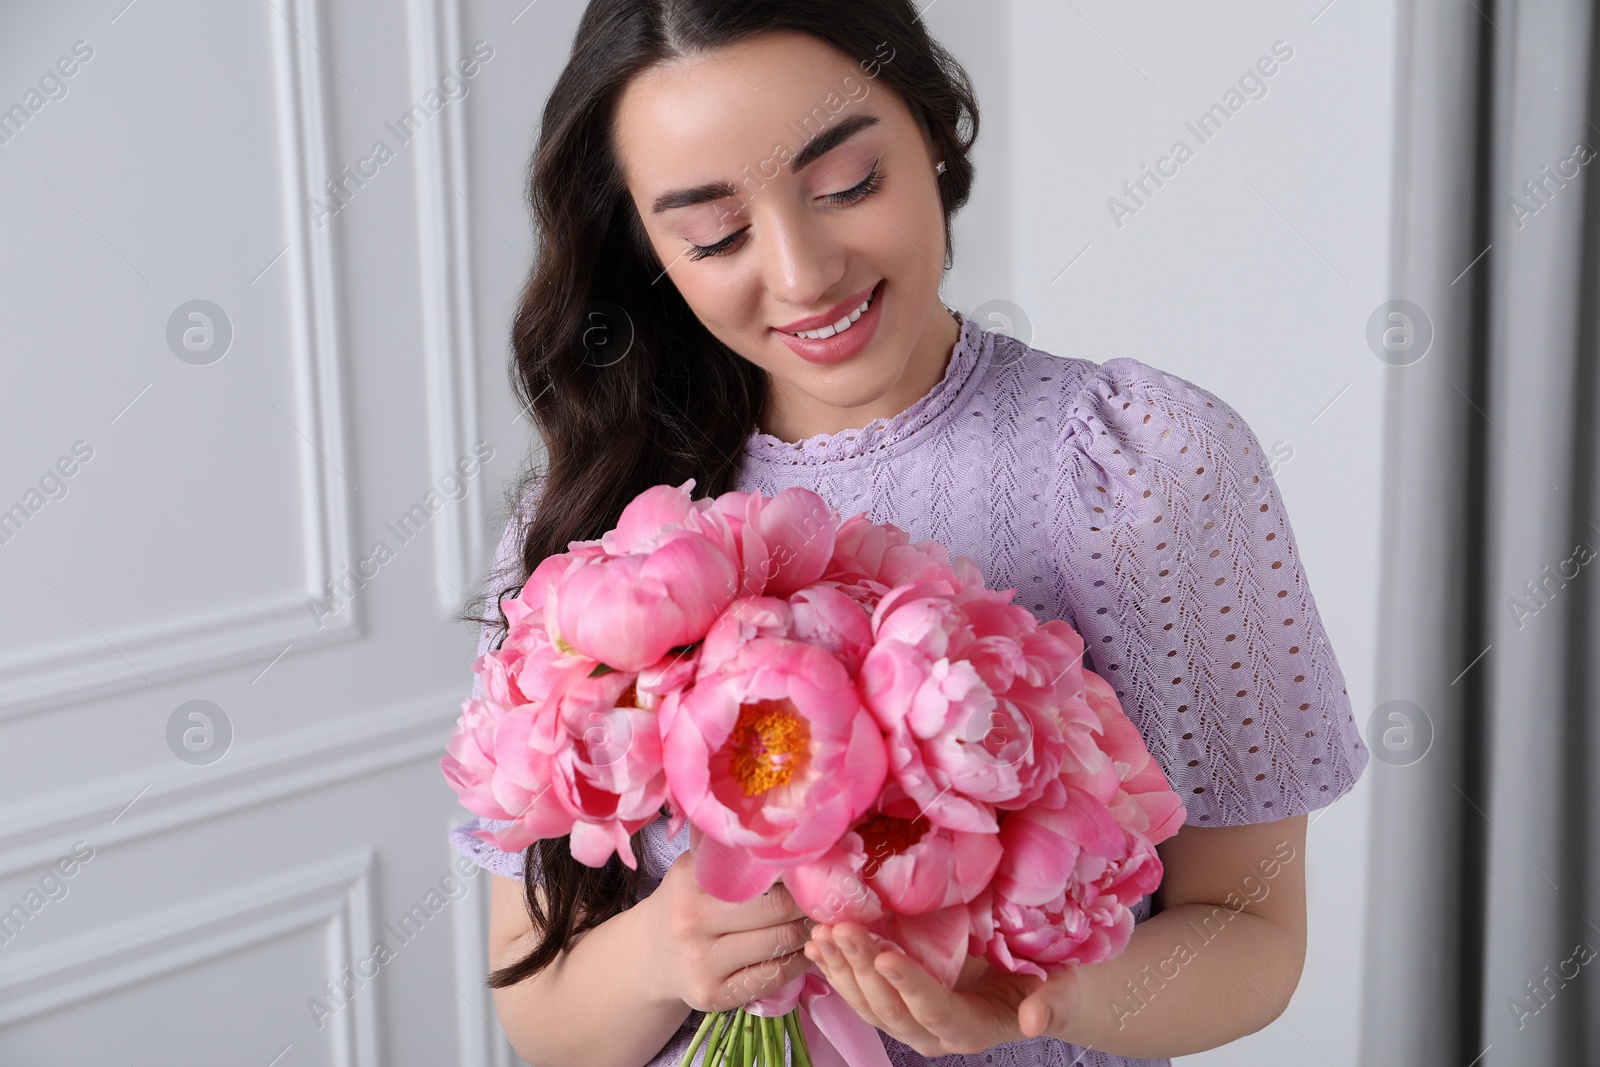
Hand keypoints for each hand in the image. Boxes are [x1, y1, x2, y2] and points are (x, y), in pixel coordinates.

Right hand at [640, 849, 814, 1012]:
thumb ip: (732, 852)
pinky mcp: (713, 995)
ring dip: (810, 930)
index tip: (816, 864)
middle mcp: (691, 921)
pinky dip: (800, 960)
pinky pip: (773, 976)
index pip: (758, 869)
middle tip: (830, 894)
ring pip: (780, 943)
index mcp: (688, 879)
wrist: (652, 954)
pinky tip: (807, 948)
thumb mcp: (696, 868)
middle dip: (810, 900)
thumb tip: (789, 833)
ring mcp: (700, 962)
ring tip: (824, 919)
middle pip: (777, 908)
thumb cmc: (688, 901)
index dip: (793, 868)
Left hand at [802, 922, 1082, 1057]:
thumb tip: (1035, 1021)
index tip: (885, 956)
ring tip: (822, 932)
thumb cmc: (1047, 979)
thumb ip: (1051, 1005)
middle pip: (891, 1007)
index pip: (934, 1011)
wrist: (1030, 984)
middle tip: (842, 928)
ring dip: (841, 968)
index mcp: (971, 1029)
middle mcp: (932, 1033)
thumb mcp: (1060, 989)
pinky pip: (858, 992)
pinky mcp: (893, 1003)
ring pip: (867, 1003)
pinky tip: (816, 944)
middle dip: (863, 969)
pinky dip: (835, 969)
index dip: (910, 986)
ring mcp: (908, 1021)